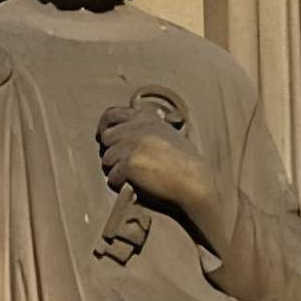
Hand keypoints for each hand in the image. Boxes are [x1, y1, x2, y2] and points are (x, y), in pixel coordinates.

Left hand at [96, 101, 216, 219]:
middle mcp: (138, 128)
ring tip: (140, 178)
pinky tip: (140, 186)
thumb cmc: (184, 166)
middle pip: (106, 140)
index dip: (104, 128)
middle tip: (127, 168)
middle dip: (112, 155)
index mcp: (147, 118)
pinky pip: (112, 179)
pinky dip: (122, 186)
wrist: (196, 183)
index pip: (111, 114)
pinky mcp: (130, 162)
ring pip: (107, 161)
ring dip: (118, 173)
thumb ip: (144, 130)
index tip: (104, 141)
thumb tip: (113, 133)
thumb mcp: (167, 135)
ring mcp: (133, 144)